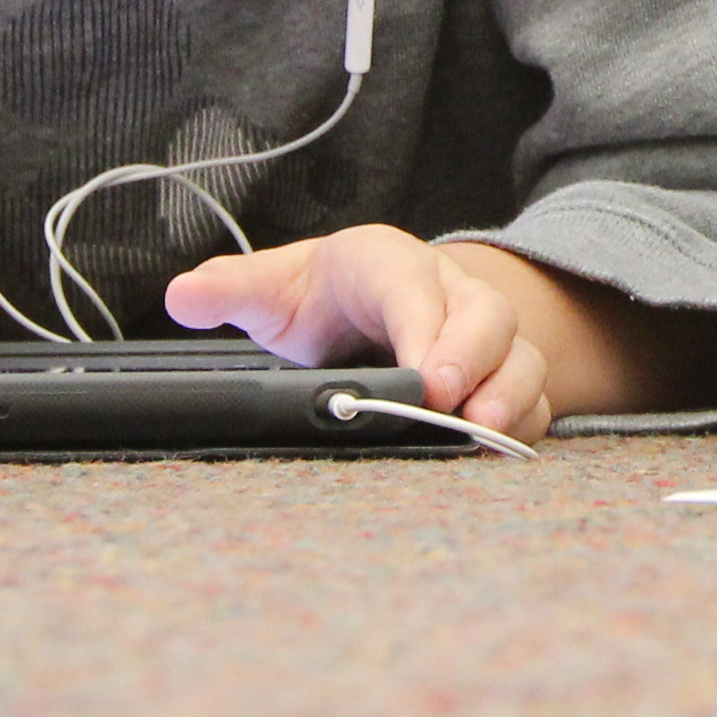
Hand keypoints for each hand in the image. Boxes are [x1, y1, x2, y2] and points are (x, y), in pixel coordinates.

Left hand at [164, 224, 553, 444]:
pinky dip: (524, 422)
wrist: (376, 301)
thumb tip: (182, 296)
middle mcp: (448, 293)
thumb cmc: (325, 297)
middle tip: (446, 404)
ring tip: (485, 434)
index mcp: (388, 263)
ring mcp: (482, 339)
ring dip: (509, 393)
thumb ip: (233, 290)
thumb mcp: (276, 288)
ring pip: (519, 354)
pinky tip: (496, 453)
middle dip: (475, 360)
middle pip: (487, 315)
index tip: (418, 374)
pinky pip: (534, 396)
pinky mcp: (500, 379)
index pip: (414, 283)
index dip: (423, 324)